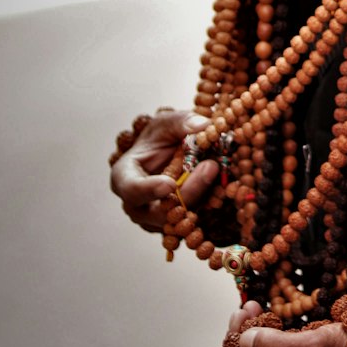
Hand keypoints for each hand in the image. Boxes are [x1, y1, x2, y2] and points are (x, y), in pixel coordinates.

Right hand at [109, 109, 218, 231]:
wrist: (169, 155)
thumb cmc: (160, 138)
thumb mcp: (167, 123)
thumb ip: (182, 122)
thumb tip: (203, 125)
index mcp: (125, 178)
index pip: (131, 190)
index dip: (149, 190)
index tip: (170, 183)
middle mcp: (138, 205)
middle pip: (160, 211)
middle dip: (189, 191)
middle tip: (211, 166)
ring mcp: (157, 219)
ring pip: (181, 218)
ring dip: (204, 196)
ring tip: (218, 169)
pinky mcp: (178, 224)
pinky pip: (195, 221)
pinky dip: (210, 203)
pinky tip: (222, 185)